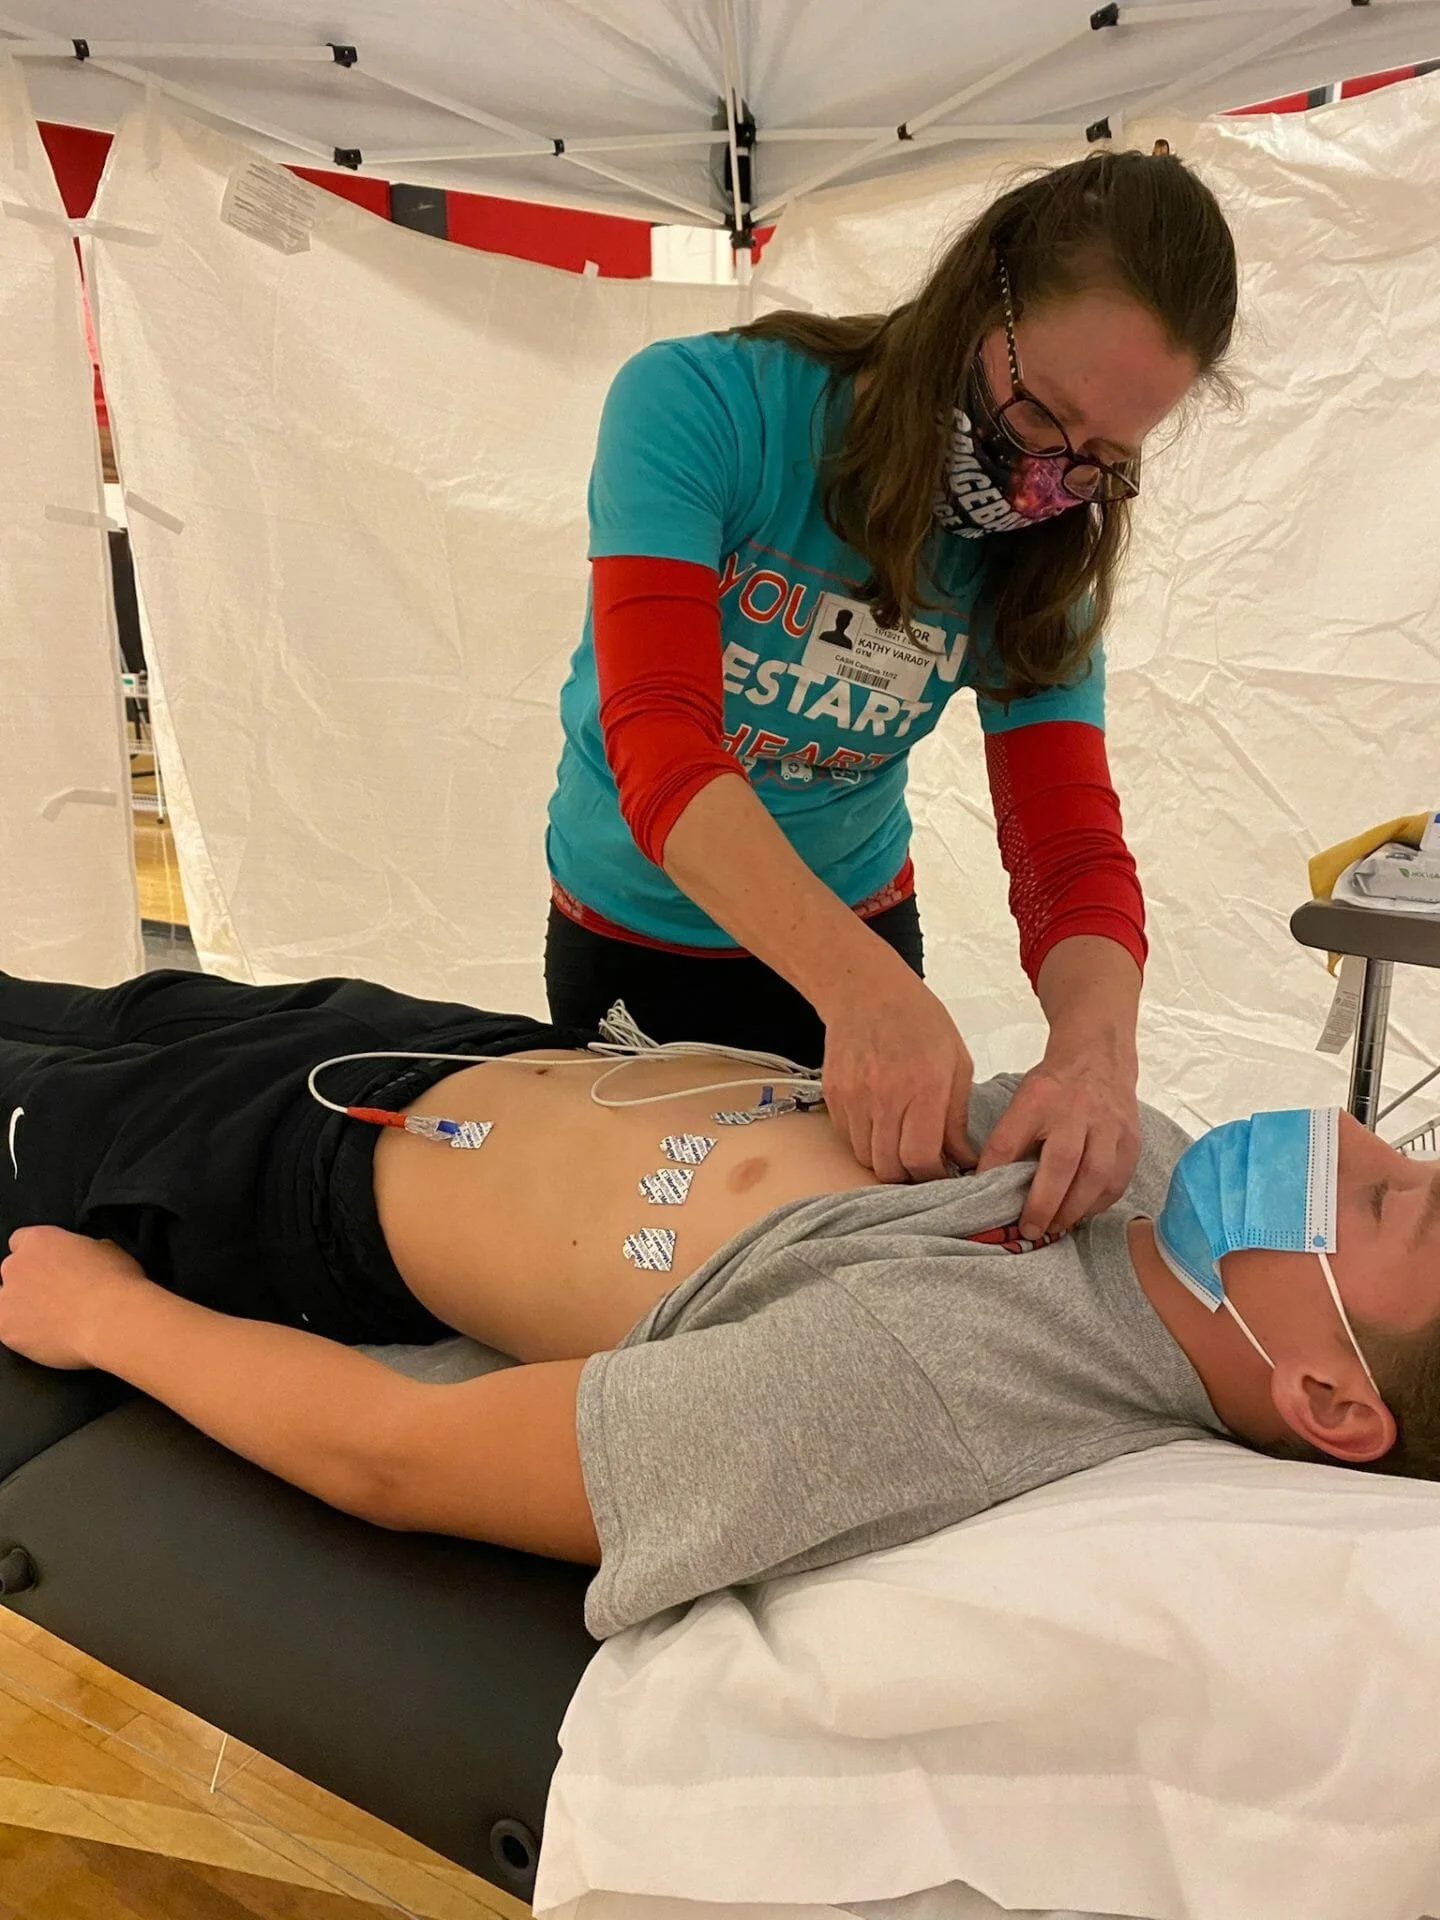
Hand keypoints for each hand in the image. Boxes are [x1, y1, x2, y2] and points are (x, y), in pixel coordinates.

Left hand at [0, 1227, 148, 1369]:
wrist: (111, 1321)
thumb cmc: (117, 1282)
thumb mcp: (109, 1251)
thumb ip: (85, 1252)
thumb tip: (86, 1261)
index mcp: (39, 1240)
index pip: (21, 1240)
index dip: (38, 1255)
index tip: (53, 1266)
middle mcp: (15, 1266)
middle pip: (13, 1272)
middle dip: (30, 1282)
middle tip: (58, 1296)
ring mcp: (6, 1300)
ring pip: (7, 1304)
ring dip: (24, 1309)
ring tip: (54, 1321)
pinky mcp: (6, 1331)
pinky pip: (9, 1331)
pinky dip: (25, 1335)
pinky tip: (50, 1338)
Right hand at [821, 964, 976, 1183]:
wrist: (865, 990)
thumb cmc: (918, 1020)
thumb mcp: (956, 1061)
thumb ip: (957, 1115)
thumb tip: (961, 1158)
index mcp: (924, 1087)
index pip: (921, 1157)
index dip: (932, 1176)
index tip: (941, 1173)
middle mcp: (885, 1096)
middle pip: (889, 1166)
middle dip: (908, 1175)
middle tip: (922, 1164)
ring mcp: (854, 1097)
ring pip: (866, 1157)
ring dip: (886, 1160)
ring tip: (901, 1143)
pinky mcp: (833, 1096)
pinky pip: (847, 1139)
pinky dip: (865, 1141)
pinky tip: (880, 1122)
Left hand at [976, 1048, 1140, 1239]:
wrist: (1099, 1058)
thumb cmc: (1054, 1089)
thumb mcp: (1021, 1101)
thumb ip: (1008, 1139)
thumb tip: (987, 1184)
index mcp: (1039, 1098)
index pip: (1010, 1139)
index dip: (997, 1172)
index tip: (990, 1201)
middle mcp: (1077, 1110)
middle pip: (1062, 1163)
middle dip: (1044, 1204)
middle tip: (1030, 1231)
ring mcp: (1110, 1125)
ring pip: (1096, 1176)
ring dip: (1074, 1209)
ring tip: (1056, 1227)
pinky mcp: (1132, 1140)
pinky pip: (1117, 1181)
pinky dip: (1098, 1203)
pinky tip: (1082, 1211)